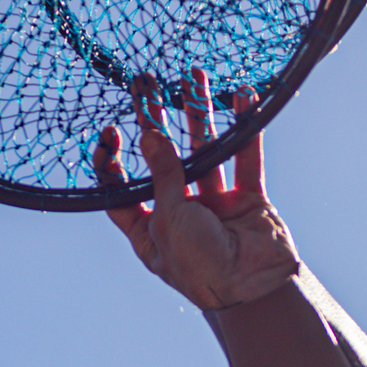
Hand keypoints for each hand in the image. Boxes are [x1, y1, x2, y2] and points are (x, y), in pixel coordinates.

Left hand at [95, 71, 300, 310]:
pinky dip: (246, 130)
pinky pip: (246, 158)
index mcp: (150, 230)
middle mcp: (180, 214)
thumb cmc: (201, 266)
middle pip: (162, 159)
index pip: (121, 190)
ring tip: (192, 76)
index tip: (111, 131)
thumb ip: (163, 174)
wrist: (254, 289)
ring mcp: (215, 206)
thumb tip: (150, 134)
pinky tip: (244, 99)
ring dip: (200, 114)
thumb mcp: (170, 218)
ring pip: (204, 151)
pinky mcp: (248, 200)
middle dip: (154, 121)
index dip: (111, 161)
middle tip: (146, 84)